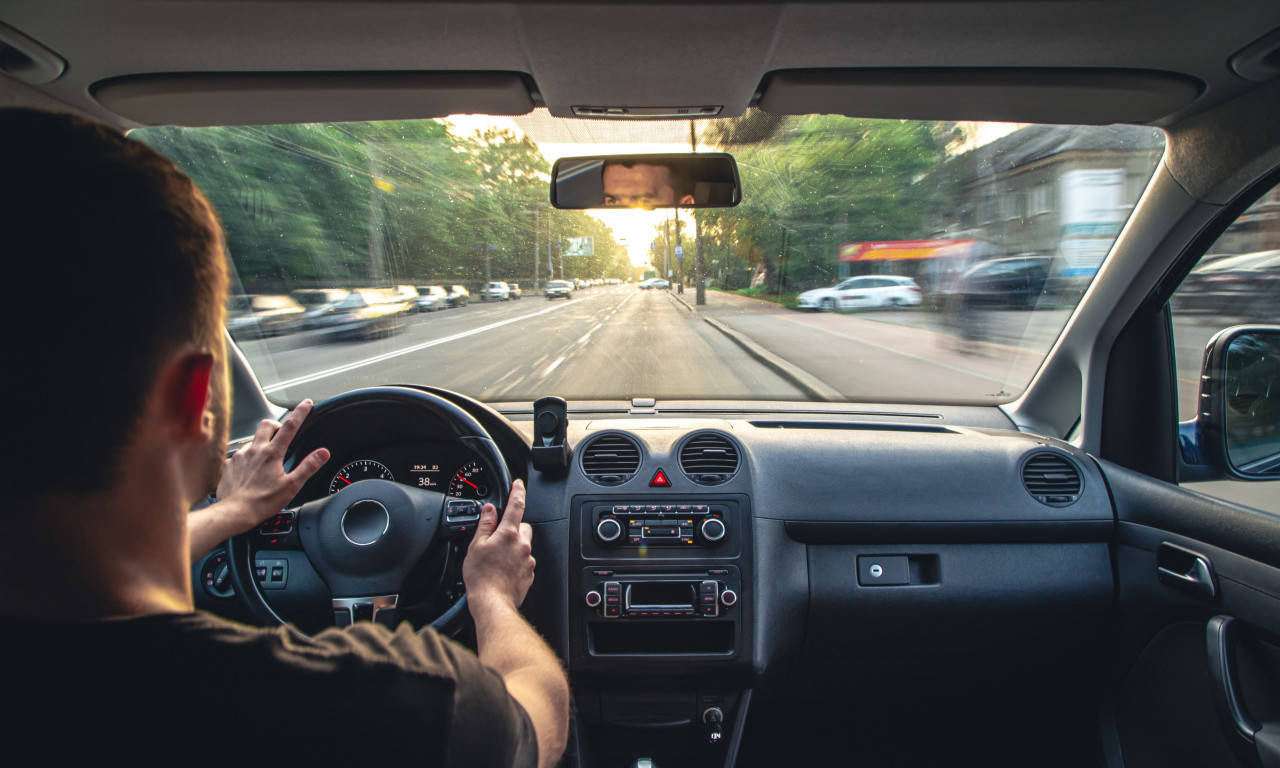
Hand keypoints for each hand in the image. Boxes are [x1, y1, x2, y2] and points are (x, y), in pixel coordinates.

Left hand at [215, 399, 329, 531]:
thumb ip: (308, 466)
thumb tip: (323, 453)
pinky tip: (248, 471)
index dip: (300, 413)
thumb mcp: (292, 486)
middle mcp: (254, 450)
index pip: (290, 426)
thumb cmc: (262, 502)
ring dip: (260, 443)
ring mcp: (239, 456)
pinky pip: (238, 455)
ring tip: (265, 457)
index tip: (306, 403)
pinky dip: (246, 459)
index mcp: (272, 454)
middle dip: (275, 423)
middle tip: (281, 430)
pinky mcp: (228, 465)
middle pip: (266, 425)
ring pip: (252, 440)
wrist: (234, 512)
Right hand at [462, 479, 533, 612]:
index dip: (518, 492)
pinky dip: (516, 562)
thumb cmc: (482, 577)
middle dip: (512, 528)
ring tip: (497, 559)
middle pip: (522, 527)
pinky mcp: (529, 574)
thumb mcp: (476, 546)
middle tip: (497, 539)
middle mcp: (522, 545)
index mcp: (508, 534)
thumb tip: (489, 510)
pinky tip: (502, 570)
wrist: (492, 604)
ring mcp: (528, 560)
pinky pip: (524, 561)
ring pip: (524, 545)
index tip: (519, 484)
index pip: (516, 505)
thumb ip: (485, 525)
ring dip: (513, 547)